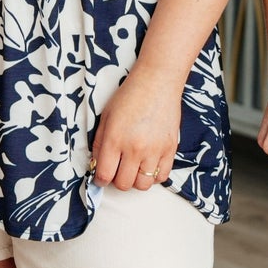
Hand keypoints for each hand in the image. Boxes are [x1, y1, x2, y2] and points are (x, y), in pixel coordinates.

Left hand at [90, 66, 181, 191]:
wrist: (157, 82)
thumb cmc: (130, 96)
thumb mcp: (106, 117)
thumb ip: (99, 144)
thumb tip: (97, 165)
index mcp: (115, 139)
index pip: (104, 175)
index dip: (100, 180)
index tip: (101, 177)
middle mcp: (135, 148)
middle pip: (123, 184)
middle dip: (116, 180)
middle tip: (117, 170)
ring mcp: (155, 150)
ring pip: (143, 184)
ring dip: (135, 180)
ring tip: (133, 168)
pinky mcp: (170, 149)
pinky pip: (162, 177)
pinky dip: (153, 176)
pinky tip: (148, 165)